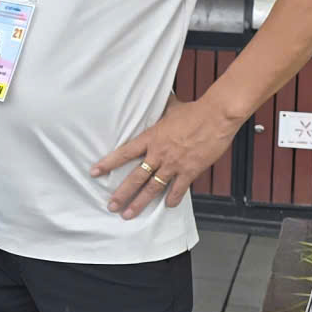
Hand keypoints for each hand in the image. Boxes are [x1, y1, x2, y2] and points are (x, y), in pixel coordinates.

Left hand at [94, 98, 238, 217]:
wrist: (216, 117)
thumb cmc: (195, 111)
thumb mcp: (173, 107)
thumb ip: (163, 108)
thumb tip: (162, 97)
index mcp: (151, 138)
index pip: (124, 153)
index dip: (108, 163)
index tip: (95, 172)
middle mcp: (159, 154)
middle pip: (136, 177)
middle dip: (122, 194)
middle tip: (111, 206)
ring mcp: (174, 165)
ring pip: (153, 188)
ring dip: (140, 203)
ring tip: (129, 214)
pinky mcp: (190, 171)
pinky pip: (178, 190)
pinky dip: (172, 199)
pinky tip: (168, 206)